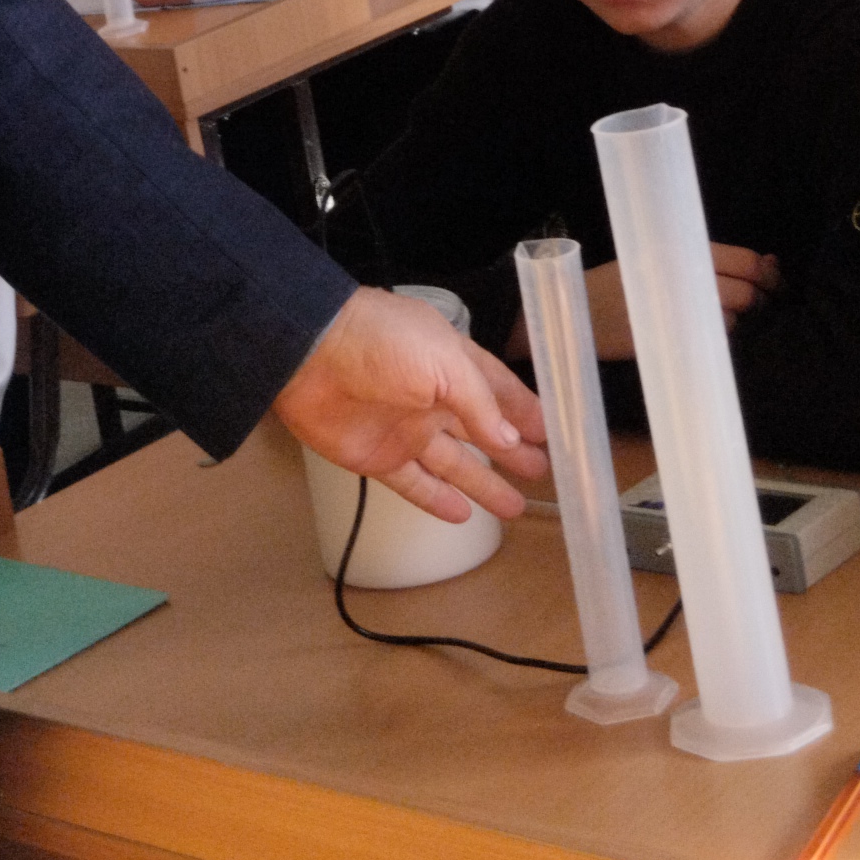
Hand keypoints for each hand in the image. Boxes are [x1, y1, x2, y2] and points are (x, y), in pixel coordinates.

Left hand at [272, 286, 549, 524]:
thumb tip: (510, 441)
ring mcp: (405, 430)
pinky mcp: (378, 458)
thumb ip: (480, 404)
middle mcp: (432, 398)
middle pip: (481, 432)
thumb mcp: (444, 362)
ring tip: (515, 506)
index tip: (553, 433)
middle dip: (512, 451)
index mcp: (451, 363)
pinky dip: (437, 501)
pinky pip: (415, 485)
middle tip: (542, 471)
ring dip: (484, 485)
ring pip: (455, 465)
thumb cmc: (379, 343)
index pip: (498, 391)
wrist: (306, 355)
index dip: (525, 412)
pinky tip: (461, 516)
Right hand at [580, 245, 778, 360]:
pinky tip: (702, 332)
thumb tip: (771, 261)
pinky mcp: (671, 338)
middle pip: (746, 292)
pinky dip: (715, 337)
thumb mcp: (660, 255)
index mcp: (682, 247)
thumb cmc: (620, 282)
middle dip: (760, 300)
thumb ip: (713, 258)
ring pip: (732, 319)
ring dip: (735, 320)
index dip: (769, 274)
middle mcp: (684, 274)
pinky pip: (711, 340)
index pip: (746, 261)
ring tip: (718, 315)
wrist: (579, 311)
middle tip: (758, 304)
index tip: (776, 282)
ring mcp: (678, 309)